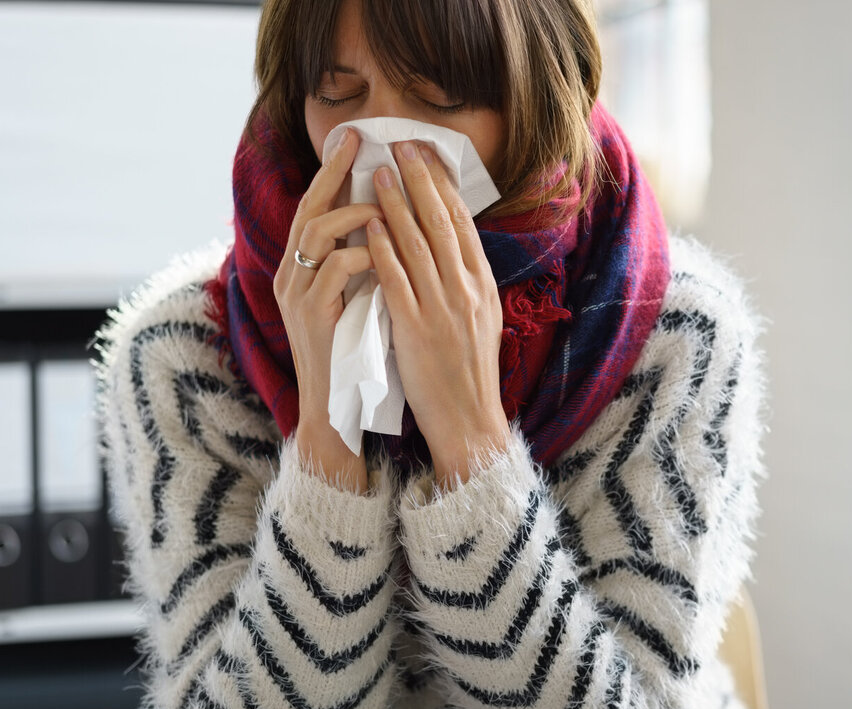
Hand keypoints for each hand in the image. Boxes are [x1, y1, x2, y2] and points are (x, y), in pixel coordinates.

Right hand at [272, 127, 383, 491]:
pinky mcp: (310, 316)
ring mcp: (296, 295)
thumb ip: (363, 266)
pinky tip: (383, 255)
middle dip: (332, 172)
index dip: (333, 174)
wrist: (338, 413)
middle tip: (356, 140)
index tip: (354, 141)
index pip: (315, 210)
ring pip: (316, 233)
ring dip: (353, 213)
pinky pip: (334, 269)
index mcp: (302, 272)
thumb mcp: (360, 301)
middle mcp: (291, 277)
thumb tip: (390, 223)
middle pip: (308, 209)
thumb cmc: (357, 357)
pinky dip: (362, 255)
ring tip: (382, 202)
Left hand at [367, 140, 509, 487]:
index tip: (428, 156)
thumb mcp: (481, 320)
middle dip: (420, 179)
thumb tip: (452, 247)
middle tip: (402, 145)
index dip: (444, 185)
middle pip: (442, 222)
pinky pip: (396, 279)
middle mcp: (466, 289)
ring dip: (396, 203)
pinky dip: (382, 248)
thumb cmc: (468, 374)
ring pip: (417, 243)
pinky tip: (368, 225)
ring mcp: (441, 307)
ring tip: (378, 172)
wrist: (469, 419)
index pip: (463, 223)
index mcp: (483, 285)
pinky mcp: (415, 327)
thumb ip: (467, 282)